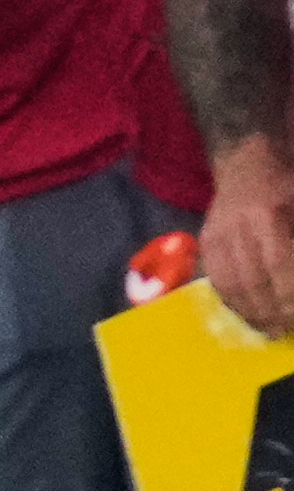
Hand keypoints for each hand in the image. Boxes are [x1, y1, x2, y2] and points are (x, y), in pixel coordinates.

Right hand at [202, 136, 293, 336]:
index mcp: (269, 215)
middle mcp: (239, 228)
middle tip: (286, 332)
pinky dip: (232, 301)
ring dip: (251, 313)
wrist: (247, 158)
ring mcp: (218, 235)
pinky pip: (217, 279)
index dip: (289, 297)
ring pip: (231, 285)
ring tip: (268, 330)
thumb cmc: (287, 181)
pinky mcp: (206, 242)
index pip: (280, 267)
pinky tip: (248, 314)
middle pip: (254, 281)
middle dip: (272, 313)